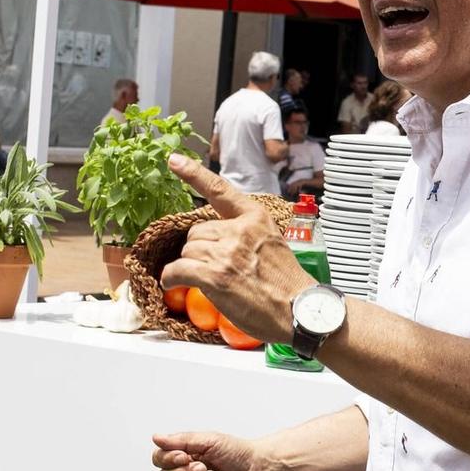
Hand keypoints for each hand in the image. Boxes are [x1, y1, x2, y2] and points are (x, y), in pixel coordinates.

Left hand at [161, 154, 310, 343]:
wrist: (298, 310)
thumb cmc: (287, 284)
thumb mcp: (272, 243)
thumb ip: (247, 234)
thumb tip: (220, 241)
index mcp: (255, 217)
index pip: (220, 190)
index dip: (193, 174)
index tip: (174, 160)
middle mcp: (239, 230)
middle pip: (197, 231)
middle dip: (199, 250)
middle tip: (216, 269)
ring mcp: (226, 252)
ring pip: (188, 251)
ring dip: (190, 267)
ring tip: (207, 281)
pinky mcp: (214, 276)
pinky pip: (178, 269)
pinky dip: (171, 278)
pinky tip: (174, 284)